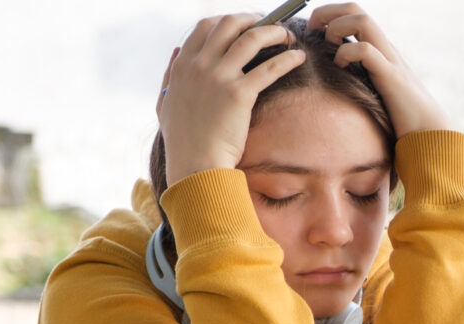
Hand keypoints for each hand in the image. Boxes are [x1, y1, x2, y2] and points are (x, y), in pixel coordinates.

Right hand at [157, 14, 306, 187]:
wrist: (195, 165)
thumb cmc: (183, 141)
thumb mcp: (165, 103)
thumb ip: (169, 75)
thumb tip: (176, 51)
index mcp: (182, 65)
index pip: (205, 26)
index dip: (228, 20)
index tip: (244, 23)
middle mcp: (199, 65)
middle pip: (229, 24)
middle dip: (253, 19)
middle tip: (270, 24)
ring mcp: (219, 77)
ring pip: (251, 38)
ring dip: (273, 32)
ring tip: (287, 35)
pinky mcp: (239, 93)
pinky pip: (269, 67)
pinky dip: (287, 58)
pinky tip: (298, 57)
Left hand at [307, 4, 450, 137]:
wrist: (430, 133)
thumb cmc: (402, 117)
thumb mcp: (375, 90)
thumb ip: (360, 78)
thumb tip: (334, 81)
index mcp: (380, 49)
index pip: (353, 14)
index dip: (329, 14)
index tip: (313, 31)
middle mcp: (385, 47)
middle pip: (355, 8)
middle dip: (327, 13)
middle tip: (312, 31)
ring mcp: (390, 59)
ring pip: (362, 20)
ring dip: (337, 27)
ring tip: (329, 47)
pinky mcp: (391, 76)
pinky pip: (365, 50)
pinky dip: (346, 53)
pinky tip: (341, 67)